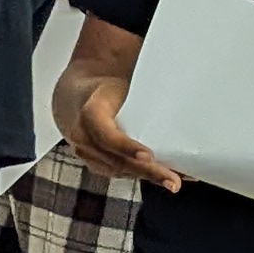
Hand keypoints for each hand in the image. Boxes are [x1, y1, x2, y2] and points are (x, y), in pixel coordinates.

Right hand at [64, 73, 180, 191]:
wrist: (75, 97)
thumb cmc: (105, 88)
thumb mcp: (119, 81)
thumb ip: (142, 84)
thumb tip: (179, 71)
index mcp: (89, 112)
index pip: (106, 134)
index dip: (125, 146)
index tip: (148, 155)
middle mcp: (83, 137)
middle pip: (116, 159)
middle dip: (147, 171)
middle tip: (173, 181)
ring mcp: (87, 154)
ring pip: (120, 170)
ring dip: (148, 177)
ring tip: (175, 181)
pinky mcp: (96, 164)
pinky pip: (121, 172)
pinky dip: (143, 175)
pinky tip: (165, 178)